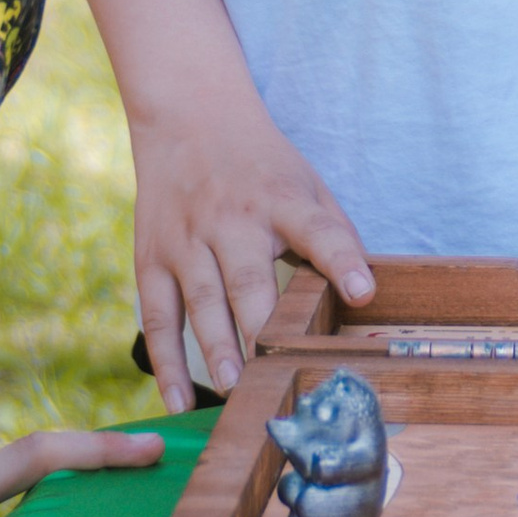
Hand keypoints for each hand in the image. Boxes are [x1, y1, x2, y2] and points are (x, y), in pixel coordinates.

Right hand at [130, 81, 374, 407]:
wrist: (187, 115)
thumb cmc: (259, 163)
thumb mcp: (305, 182)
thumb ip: (333, 233)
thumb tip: (365, 294)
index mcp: (281, 200)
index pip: (317, 229)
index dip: (342, 259)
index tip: (363, 291)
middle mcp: (232, 220)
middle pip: (248, 279)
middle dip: (262, 331)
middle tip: (278, 377)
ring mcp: (187, 240)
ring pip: (201, 302)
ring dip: (217, 349)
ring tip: (234, 391)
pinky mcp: (152, 257)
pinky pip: (157, 316)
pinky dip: (165, 361)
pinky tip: (178, 400)